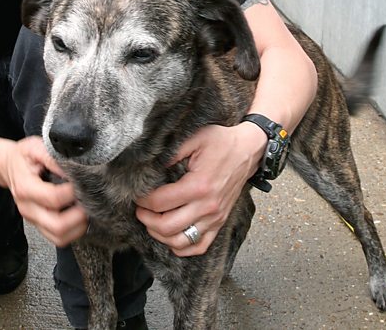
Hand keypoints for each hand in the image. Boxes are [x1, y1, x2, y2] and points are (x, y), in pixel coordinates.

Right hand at [3, 136, 88, 247]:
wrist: (8, 166)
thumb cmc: (23, 157)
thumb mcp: (36, 147)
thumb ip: (54, 157)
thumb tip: (74, 167)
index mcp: (26, 188)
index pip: (53, 198)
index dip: (72, 192)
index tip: (82, 182)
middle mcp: (28, 208)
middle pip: (57, 226)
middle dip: (79, 216)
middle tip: (88, 201)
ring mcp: (33, 220)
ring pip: (59, 237)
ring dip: (78, 227)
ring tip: (85, 209)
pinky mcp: (39, 225)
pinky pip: (58, 239)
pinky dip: (73, 231)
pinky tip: (78, 216)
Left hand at [134, 123, 264, 255]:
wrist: (248, 151)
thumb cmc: (221, 143)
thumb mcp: (194, 138)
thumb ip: (170, 152)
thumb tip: (148, 166)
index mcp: (199, 186)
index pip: (160, 203)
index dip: (142, 200)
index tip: (137, 194)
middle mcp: (208, 206)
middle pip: (167, 227)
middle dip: (146, 220)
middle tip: (140, 209)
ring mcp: (215, 218)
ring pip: (180, 242)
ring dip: (160, 235)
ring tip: (152, 221)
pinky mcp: (220, 223)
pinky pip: (199, 247)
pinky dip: (182, 247)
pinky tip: (171, 235)